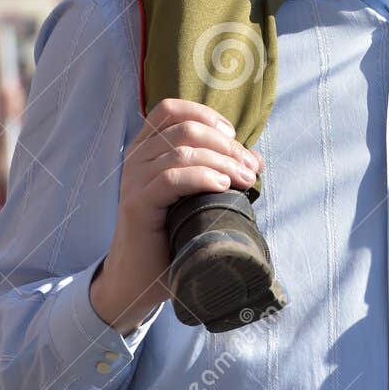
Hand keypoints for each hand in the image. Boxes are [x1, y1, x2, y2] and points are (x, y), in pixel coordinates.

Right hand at [90, 99, 261, 333]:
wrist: (137, 280)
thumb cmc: (169, 235)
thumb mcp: (195, 198)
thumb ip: (218, 173)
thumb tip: (255, 160)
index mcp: (146, 150)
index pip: (170, 109)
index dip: (205, 114)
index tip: (233, 136)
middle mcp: (136, 159)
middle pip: (185, 130)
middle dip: (226, 145)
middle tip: (251, 168)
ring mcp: (134, 181)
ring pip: (182, 151)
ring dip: (222, 162)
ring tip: (245, 180)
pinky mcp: (137, 204)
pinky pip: (172, 178)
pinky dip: (202, 177)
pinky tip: (222, 187)